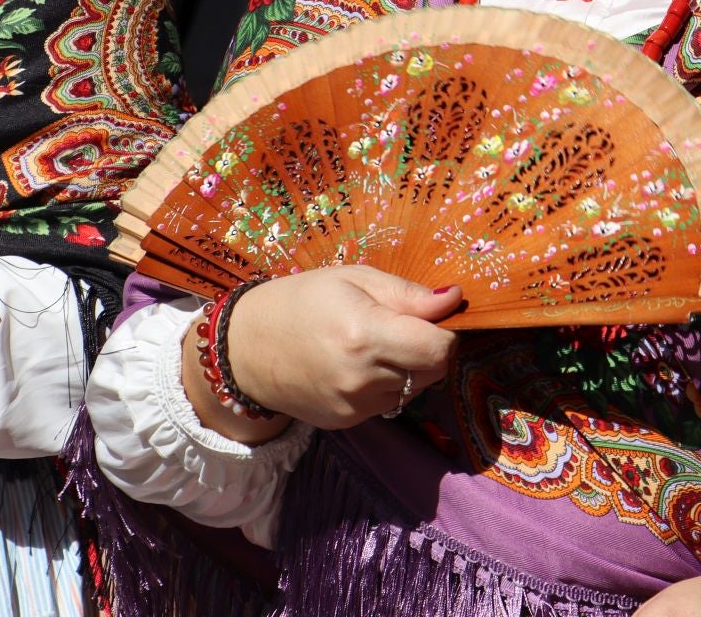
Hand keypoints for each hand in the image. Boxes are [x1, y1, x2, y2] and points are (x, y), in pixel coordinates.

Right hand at [183, 266, 458, 439]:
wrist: (245, 349)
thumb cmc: (301, 300)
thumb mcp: (353, 278)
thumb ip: (407, 293)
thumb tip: (454, 299)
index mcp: (365, 334)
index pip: (439, 348)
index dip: (444, 331)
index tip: (430, 316)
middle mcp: (362, 378)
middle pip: (433, 371)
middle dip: (428, 348)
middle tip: (401, 326)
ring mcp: (354, 406)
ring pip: (414, 389)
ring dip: (408, 368)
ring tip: (372, 345)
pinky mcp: (347, 422)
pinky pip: (389, 403)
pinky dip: (385, 384)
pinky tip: (356, 366)